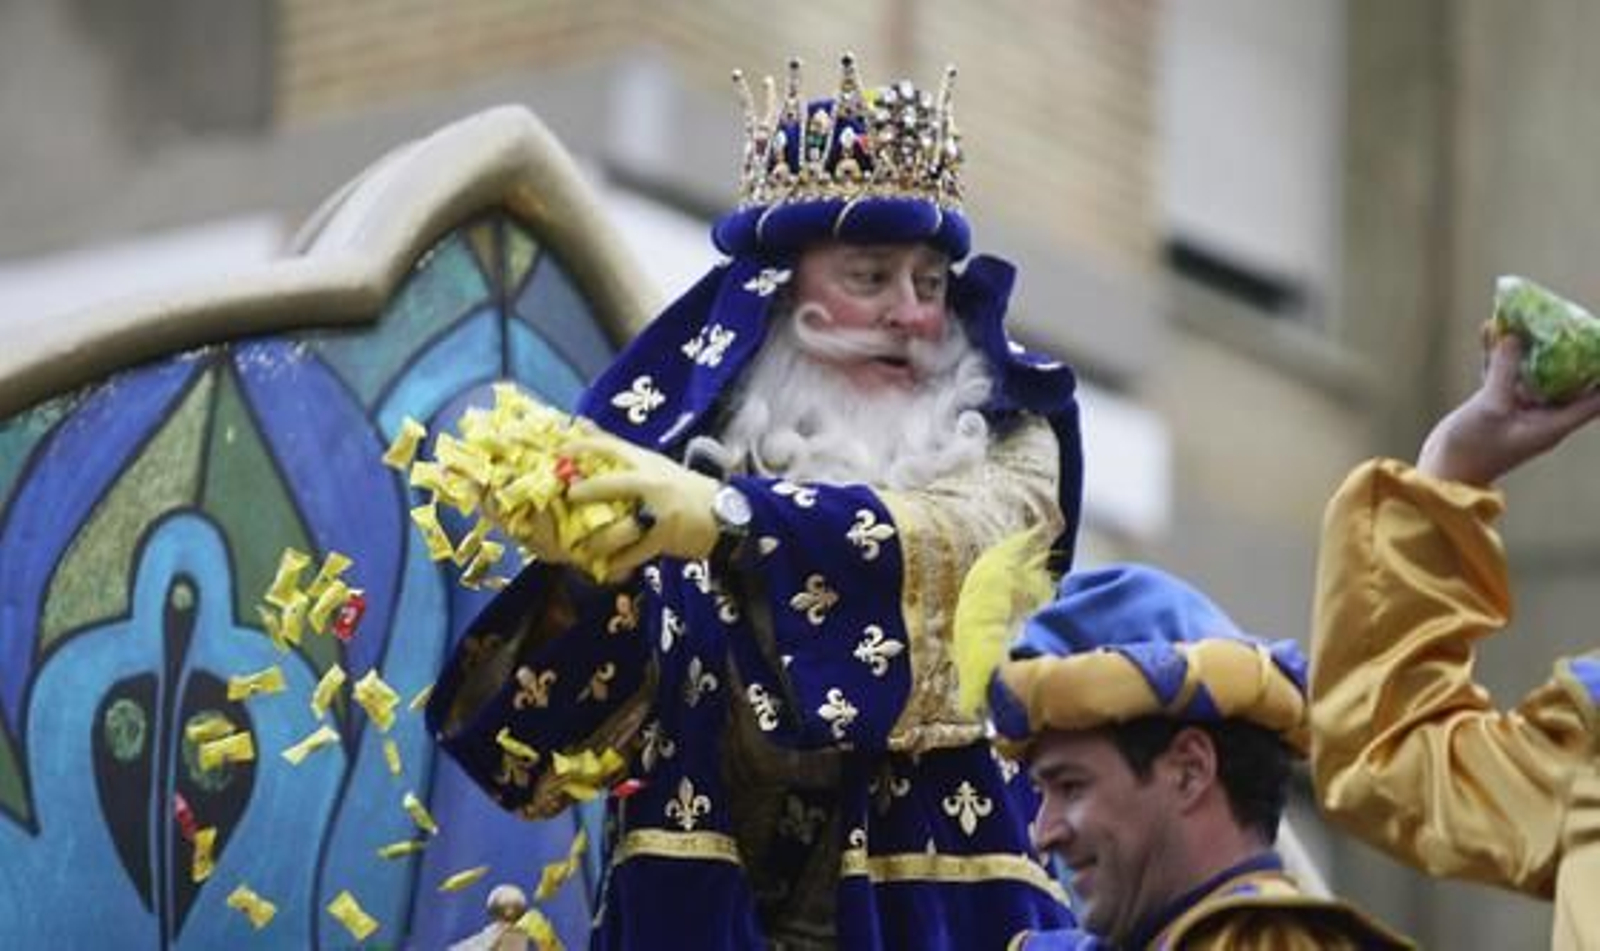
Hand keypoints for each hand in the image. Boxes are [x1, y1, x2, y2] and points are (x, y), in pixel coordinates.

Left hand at [562, 431, 718, 580]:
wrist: (722, 513)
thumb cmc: (683, 487)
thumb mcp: (653, 463)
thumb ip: (617, 449)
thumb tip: (581, 423)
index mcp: (647, 462)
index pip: (612, 447)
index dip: (583, 447)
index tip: (560, 451)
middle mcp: (652, 483)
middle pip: (613, 485)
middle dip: (587, 492)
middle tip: (568, 498)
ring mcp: (659, 512)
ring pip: (621, 528)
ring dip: (598, 541)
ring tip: (582, 548)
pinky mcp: (665, 537)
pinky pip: (635, 553)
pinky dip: (618, 562)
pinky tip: (606, 566)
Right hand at [1417, 336, 1599, 484]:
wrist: (1443, 473)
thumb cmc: (1472, 449)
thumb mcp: (1491, 407)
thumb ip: (1504, 370)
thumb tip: (1513, 336)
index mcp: (1553, 424)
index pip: (1594, 400)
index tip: (1597, 346)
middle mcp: (1543, 415)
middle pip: (1565, 379)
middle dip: (1566, 351)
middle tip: (1565, 322)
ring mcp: (1519, 409)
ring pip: (1532, 373)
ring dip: (1529, 348)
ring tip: (1526, 318)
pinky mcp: (1497, 405)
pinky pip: (1505, 375)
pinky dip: (1499, 356)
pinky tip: (1490, 331)